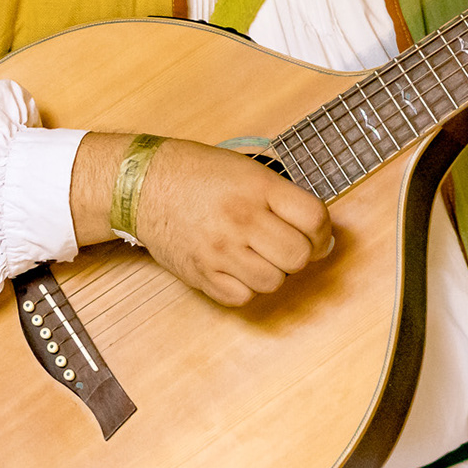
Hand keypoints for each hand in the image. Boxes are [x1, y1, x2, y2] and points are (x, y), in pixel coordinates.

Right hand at [70, 133, 332, 306]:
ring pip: (273, 281)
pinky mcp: (201, 274)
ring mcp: (220, 250)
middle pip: (298, 256)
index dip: (322, 231)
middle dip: (301, 254)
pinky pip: (242, 298)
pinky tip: (240, 269)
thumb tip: (319, 234)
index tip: (316, 234)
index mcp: (258, 188)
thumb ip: (283, 197)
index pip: (314, 218)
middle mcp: (241, 220)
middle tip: (290, 247)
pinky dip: (247, 288)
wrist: (144, 186)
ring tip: (262, 257)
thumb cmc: (199, 174)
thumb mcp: (249, 169)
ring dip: (275, 272)